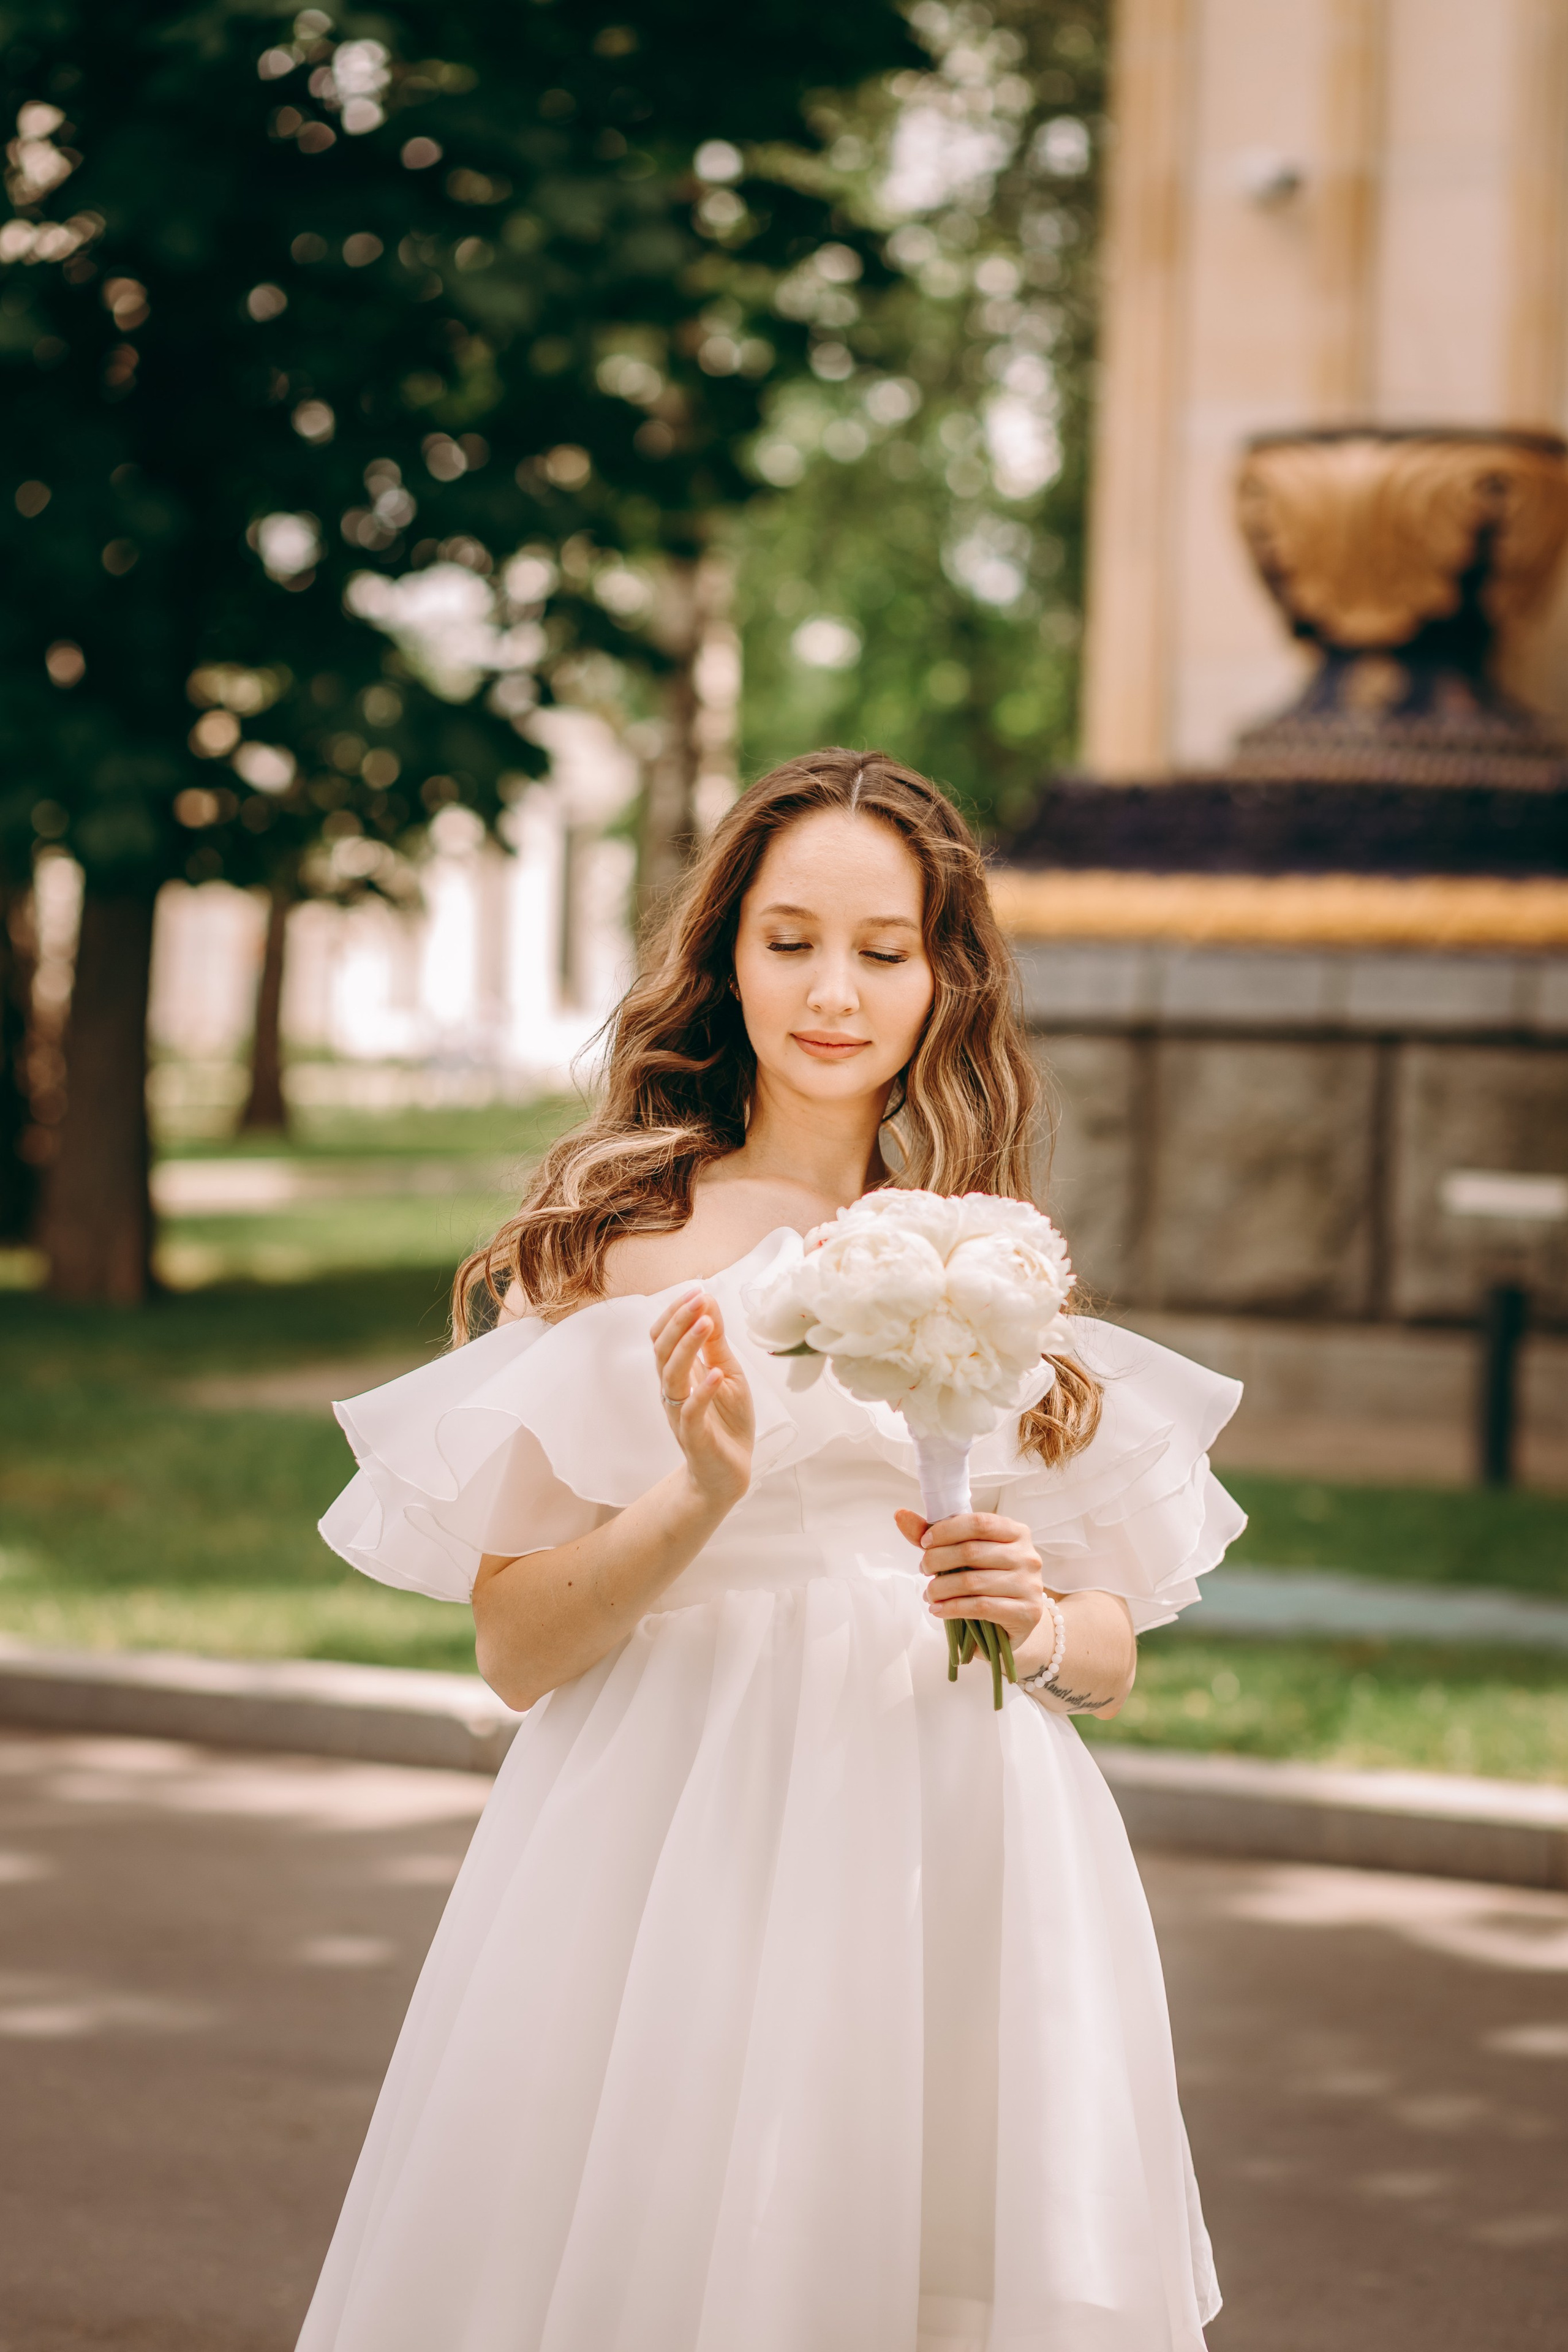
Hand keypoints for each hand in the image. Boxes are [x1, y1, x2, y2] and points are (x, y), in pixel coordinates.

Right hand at [650, 1288, 754, 1511]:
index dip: (675, 1312)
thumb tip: (708, 1300)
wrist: (730, 1471)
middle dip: (679, 1321)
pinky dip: (702, 1392)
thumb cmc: (727, 1420)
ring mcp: (680, 1413)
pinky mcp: (694, 1437)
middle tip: (699, 1299)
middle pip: (662, 1350)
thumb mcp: (728, 1371)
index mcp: (679, 1372)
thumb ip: (716, 1341)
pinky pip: (690, 1413)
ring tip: (706, 1324)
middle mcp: (673, 1390)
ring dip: (687, 1347)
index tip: (696, 1290)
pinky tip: (716, 1374)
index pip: (663, 1336)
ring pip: (671, 1376)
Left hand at [895, 1508, 1045, 1653]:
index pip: (978, 1523)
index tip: (925, 1543)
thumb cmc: (987, 1581)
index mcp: (1016, 1532)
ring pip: (973, 1582)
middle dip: (938, 1561)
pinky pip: (981, 1607)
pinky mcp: (1027, 1613)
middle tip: (923, 1570)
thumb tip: (900, 1515)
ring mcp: (1030, 1585)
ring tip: (929, 1594)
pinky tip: (938, 1610)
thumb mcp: (964, 1554)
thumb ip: (935, 1535)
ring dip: (941, 1588)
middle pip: (972, 1551)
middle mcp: (1028, 1556)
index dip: (946, 1531)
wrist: (1013, 1623)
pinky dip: (952, 1608)